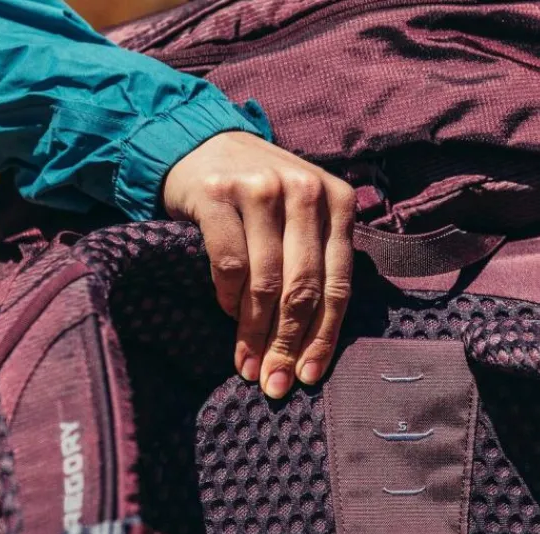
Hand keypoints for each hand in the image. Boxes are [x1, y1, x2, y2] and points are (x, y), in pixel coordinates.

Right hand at [163, 132, 355, 398]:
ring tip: (248, 364)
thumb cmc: (259, 198)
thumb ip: (319, 260)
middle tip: (275, 383)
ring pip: (266, 283)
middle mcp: (305, 190)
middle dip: (288, 344)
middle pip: (303, 289)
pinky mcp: (220, 194)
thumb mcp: (302, 217)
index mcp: (338, 201)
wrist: (201, 144)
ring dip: (255, 333)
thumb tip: (313, 345)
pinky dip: (228, 299)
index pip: (337, 285)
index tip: (307, 376)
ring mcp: (262, 188)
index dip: (323, 338)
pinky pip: (229, 265)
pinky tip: (227, 315)